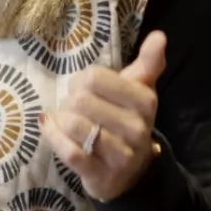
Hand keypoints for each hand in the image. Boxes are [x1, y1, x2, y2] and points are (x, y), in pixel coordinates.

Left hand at [43, 31, 166, 202]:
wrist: (130, 173)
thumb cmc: (128, 121)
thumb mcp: (140, 91)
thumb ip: (148, 63)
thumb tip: (160, 35)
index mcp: (145, 102)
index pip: (95, 78)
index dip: (82, 80)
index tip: (85, 87)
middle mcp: (136, 129)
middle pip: (80, 100)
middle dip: (70, 100)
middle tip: (75, 106)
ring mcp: (119, 155)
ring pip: (73, 124)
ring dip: (61, 119)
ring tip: (67, 120)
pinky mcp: (99, 175)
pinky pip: (68, 151)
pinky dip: (53, 136)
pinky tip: (50, 128)